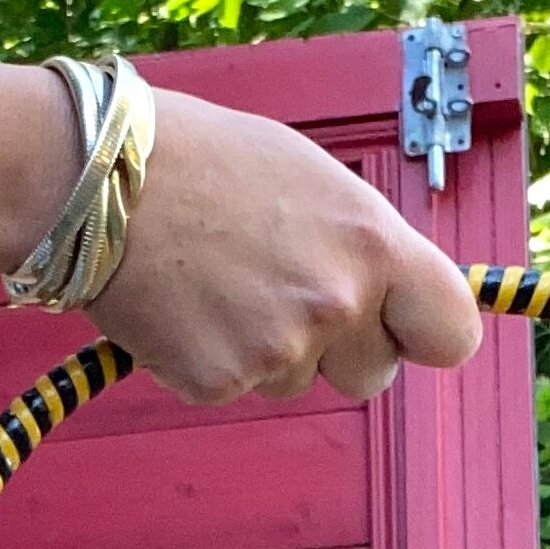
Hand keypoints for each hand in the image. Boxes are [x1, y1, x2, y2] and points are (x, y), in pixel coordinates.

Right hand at [87, 86, 482, 404]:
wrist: (97, 176)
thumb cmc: (204, 160)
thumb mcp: (312, 179)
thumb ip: (361, 243)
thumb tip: (392, 292)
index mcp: (372, 245)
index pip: (452, 333)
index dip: (426, 335)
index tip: (404, 330)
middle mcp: (335, 304)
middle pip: (373, 376)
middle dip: (338, 350)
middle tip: (280, 294)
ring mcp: (276, 351)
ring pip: (295, 382)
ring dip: (265, 350)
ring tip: (216, 281)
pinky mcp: (217, 382)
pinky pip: (233, 388)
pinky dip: (208, 358)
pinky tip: (182, 304)